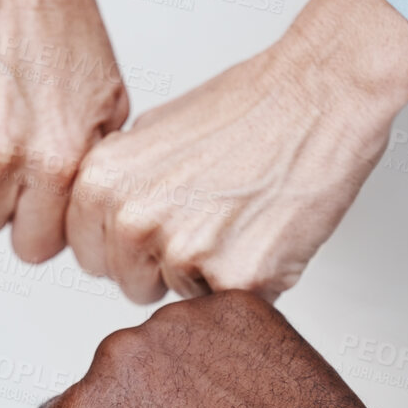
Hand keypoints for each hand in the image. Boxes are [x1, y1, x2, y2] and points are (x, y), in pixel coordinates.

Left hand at [66, 0, 407, 302]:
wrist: (317, 100)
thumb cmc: (247, 111)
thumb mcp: (149, 134)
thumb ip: (117, 187)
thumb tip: (100, 223)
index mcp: (101, 184)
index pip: (90, 254)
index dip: (128, 245)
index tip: (160, 223)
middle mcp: (132, 220)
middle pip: (131, 284)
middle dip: (165, 264)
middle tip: (209, 218)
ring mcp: (182, 253)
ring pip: (180, 299)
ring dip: (208, 275)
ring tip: (238, 221)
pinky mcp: (236, 279)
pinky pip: (229, 307)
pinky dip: (250, 283)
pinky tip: (262, 235)